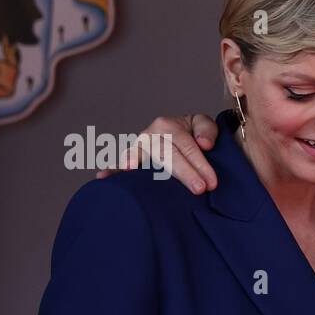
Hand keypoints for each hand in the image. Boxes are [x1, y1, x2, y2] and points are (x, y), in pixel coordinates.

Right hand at [98, 114, 220, 192]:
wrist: (183, 139)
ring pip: (141, 157)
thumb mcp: (203, 125)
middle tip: (199, 189)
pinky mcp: (131, 162)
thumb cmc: (194, 134)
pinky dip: (111, 171)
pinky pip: (118, 166)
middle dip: (183, 171)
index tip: (211, 183)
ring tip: (132, 169)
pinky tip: (102, 178)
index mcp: (167, 125)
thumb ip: (207, 130)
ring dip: (138, 163)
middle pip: (166, 153)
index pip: (185, 146)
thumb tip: (204, 144)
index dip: (200, 164)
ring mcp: (138, 149)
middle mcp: (150, 136)